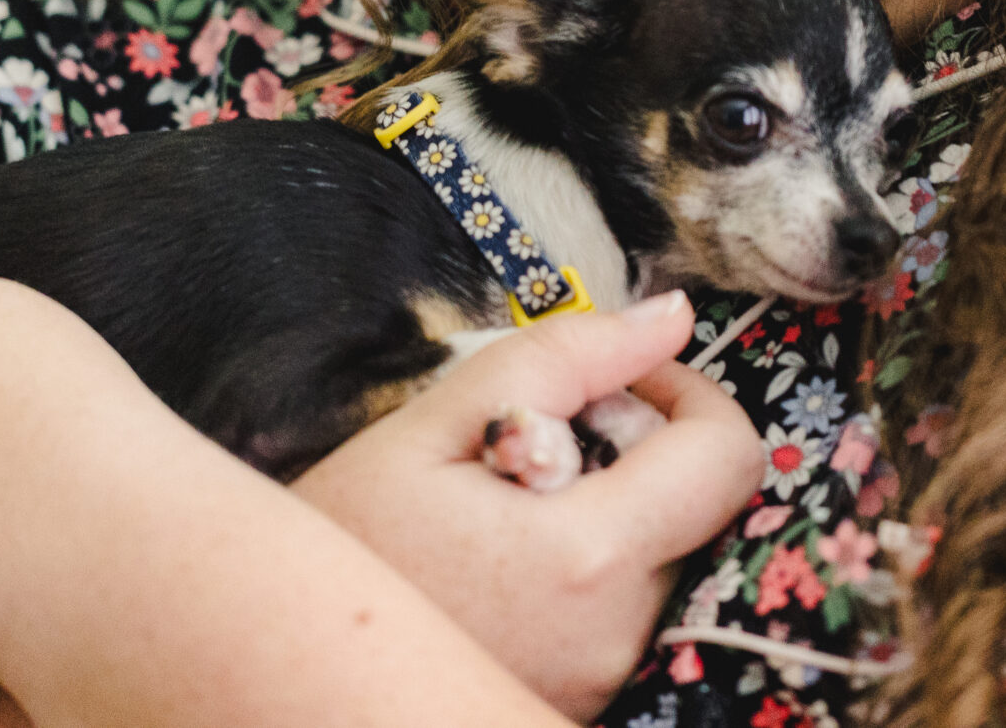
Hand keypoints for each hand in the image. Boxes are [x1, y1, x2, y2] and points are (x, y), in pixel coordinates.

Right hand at [295, 293, 763, 719]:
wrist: (277, 657)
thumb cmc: (344, 535)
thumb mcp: (435, 421)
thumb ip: (565, 358)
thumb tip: (674, 317)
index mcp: (588, 558)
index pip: (727, 459)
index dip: (689, 397)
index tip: (622, 383)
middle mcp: (613, 636)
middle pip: (700, 514)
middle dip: (646, 455)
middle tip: (547, 438)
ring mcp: (599, 681)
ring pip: (665, 564)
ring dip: (618, 515)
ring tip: (515, 505)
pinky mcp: (578, 705)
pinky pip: (627, 619)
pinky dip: (595, 576)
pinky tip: (515, 566)